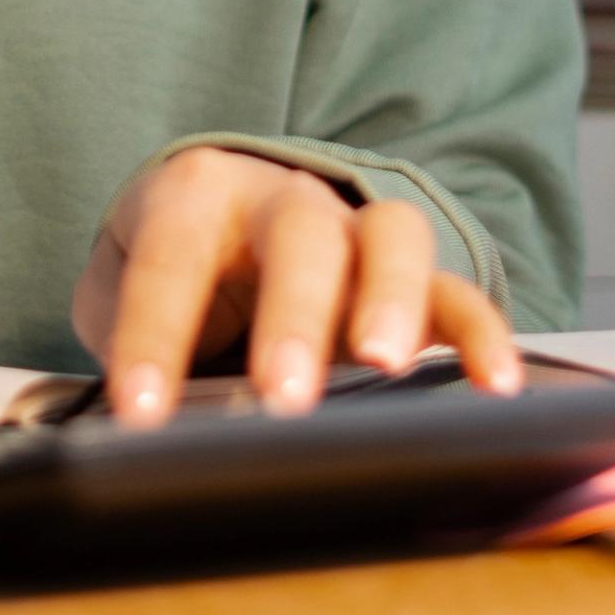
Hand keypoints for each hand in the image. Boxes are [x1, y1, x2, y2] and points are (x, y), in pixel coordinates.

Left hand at [69, 146, 523, 425]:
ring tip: (385, 366)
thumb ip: (128, 334)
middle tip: (282, 395)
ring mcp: (355, 231)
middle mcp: (283, 198)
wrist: (224, 218)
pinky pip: (456, 290)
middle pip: (299, 234)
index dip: (153, 334)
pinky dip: (481, 332)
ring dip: (390, 300)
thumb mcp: (120, 291)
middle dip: (293, 314)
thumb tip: (142, 419)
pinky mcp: (411, 278)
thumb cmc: (173, 265)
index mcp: (196, 194)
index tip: (141, 413)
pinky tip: (494, 386)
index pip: (172, 257)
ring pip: (390, 238)